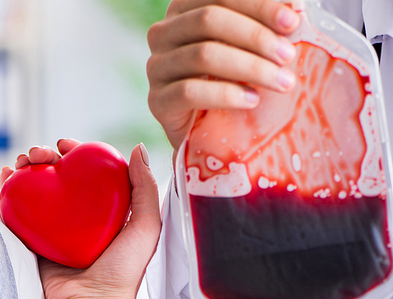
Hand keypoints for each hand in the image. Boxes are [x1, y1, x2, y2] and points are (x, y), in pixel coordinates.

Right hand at [3, 141, 160, 298]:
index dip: (78, 154)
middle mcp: (82, 218)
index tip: (67, 146)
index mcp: (108, 212)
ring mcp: (58, 229)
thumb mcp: (145, 229)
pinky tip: (7, 176)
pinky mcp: (37, 241)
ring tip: (21, 162)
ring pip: (40, 188)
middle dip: (48, 158)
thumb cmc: (122, 272)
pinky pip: (23, 209)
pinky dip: (13, 190)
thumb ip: (145, 189)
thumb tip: (137, 149)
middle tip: (39, 153)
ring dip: (28, 169)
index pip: (91, 173)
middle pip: (62, 177)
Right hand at [147, 0, 300, 150]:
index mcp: (184, 9)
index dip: (258, 5)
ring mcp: (157, 68)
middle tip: (288, 56)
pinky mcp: (157, 101)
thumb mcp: (243, 50)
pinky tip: (252, 100)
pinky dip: (225, 95)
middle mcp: (163, 33)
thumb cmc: (228, 84)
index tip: (293, 22)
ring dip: (249, 67)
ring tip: (280, 82)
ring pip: (202, 55)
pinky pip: (189, 92)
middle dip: (255, 37)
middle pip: (208, 20)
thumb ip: (259, 27)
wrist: (202, 133)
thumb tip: (295, 12)